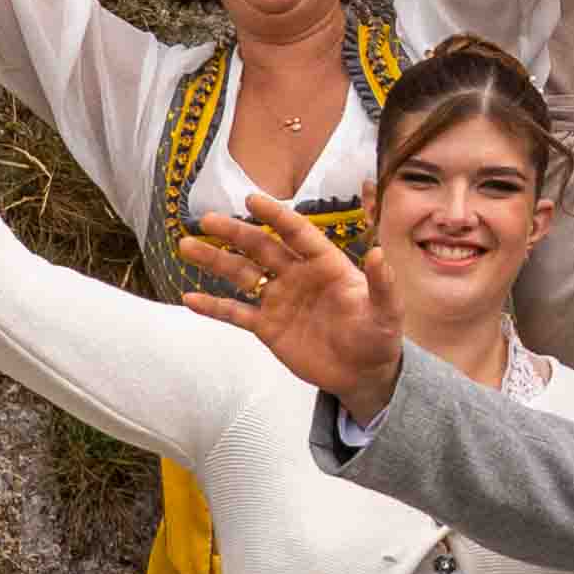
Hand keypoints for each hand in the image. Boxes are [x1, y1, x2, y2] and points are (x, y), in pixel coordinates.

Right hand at [180, 193, 406, 407]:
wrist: (364, 374)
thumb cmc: (378, 336)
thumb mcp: (387, 312)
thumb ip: (381, 284)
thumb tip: (379, 254)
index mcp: (326, 264)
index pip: (298, 234)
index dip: (276, 216)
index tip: (252, 199)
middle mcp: (297, 275)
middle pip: (262, 248)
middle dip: (235, 233)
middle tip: (207, 219)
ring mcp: (279, 300)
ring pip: (242, 275)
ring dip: (215, 261)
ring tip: (187, 246)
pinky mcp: (267, 327)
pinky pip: (236, 313)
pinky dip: (213, 306)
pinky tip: (189, 298)